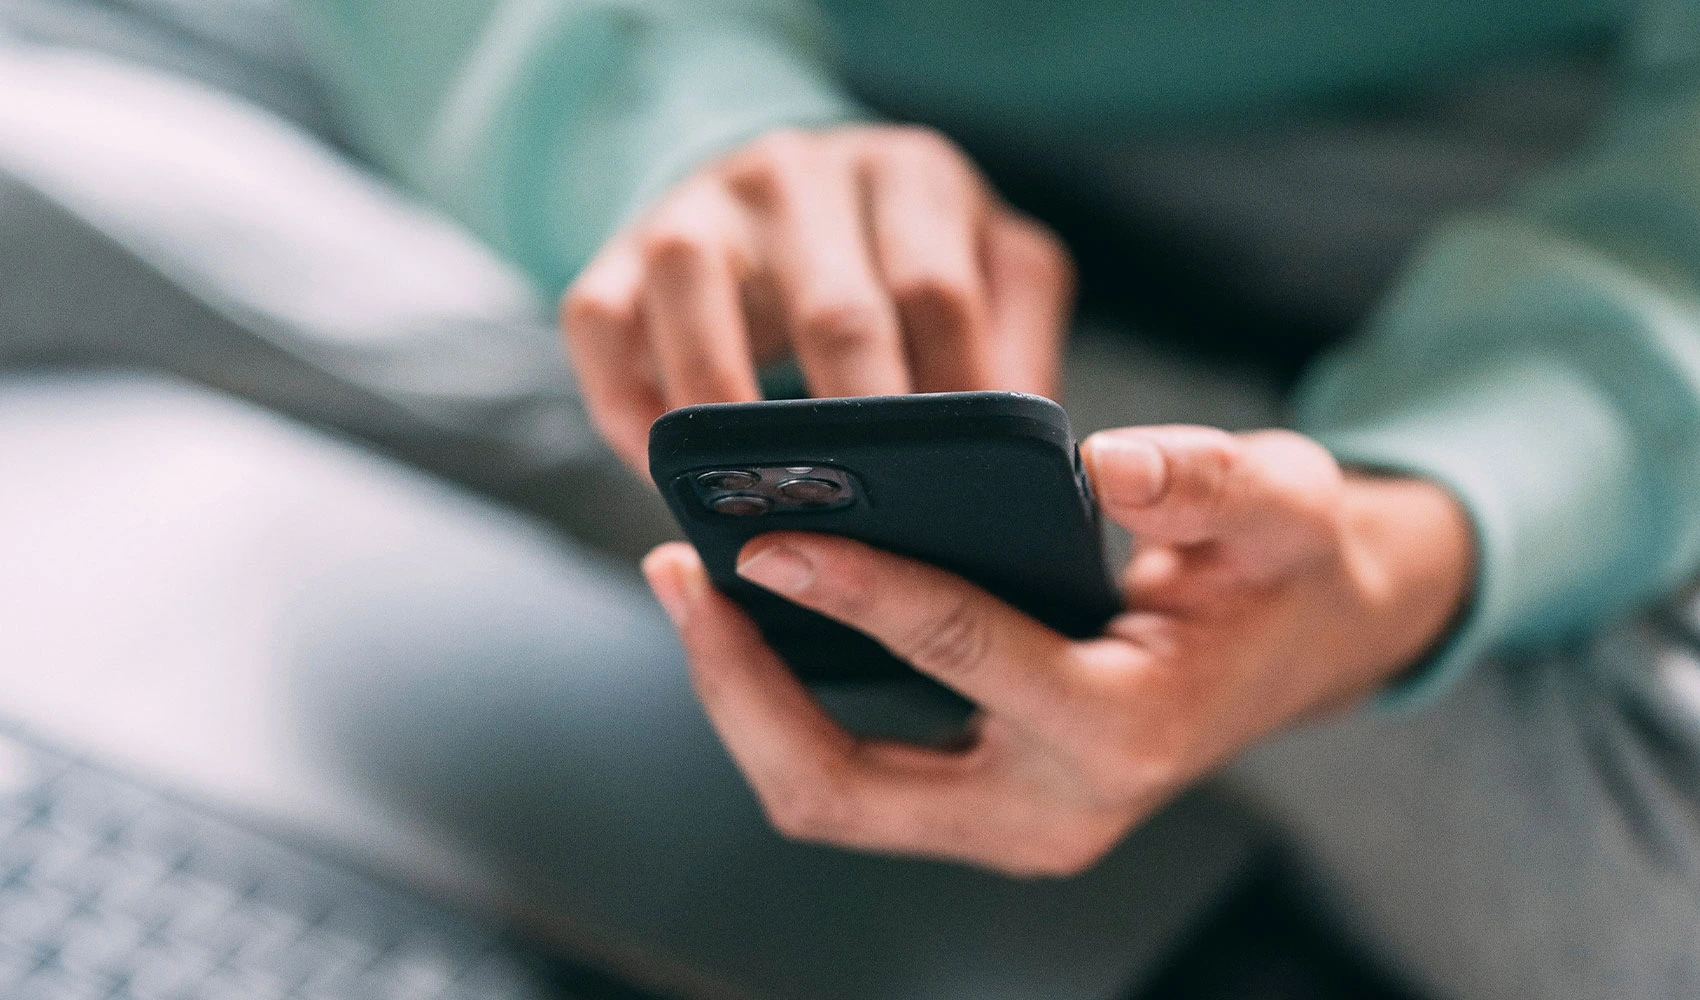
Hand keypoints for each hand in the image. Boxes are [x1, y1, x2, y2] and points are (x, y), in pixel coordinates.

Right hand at [562, 125, 1073, 468]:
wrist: (780, 195)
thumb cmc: (897, 260)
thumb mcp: (984, 273)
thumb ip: (1017, 346)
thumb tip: (1036, 463)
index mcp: (911, 175)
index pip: (938, 295)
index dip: (952, 408)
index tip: (960, 500)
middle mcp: (801, 172)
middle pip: (834, 308)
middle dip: (854, 435)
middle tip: (872, 533)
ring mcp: (701, 203)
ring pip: (696, 293)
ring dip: (725, 418)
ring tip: (758, 511)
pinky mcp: (617, 246)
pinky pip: (599, 321)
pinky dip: (626, 407)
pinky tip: (666, 474)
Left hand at [641, 426, 1473, 874]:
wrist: (1301, 647)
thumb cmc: (1282, 571)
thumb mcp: (1283, 503)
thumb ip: (1211, 479)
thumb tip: (1109, 464)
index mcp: (1124, 730)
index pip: (959, 654)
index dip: (855, 590)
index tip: (767, 536)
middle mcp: (1052, 809)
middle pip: (843, 786)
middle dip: (741, 687)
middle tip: (680, 573)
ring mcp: (1008, 824)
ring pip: (827, 797)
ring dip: (743, 701)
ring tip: (693, 588)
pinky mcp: (977, 807)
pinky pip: (848, 779)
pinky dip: (782, 709)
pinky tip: (753, 619)